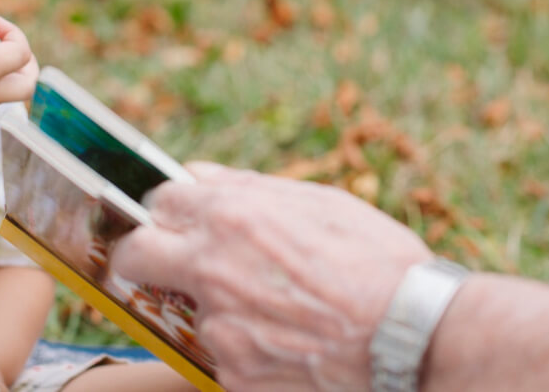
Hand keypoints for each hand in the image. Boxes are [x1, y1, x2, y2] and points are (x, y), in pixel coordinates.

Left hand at [110, 164, 432, 390]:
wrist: (411, 334)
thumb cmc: (376, 259)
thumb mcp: (319, 203)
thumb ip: (247, 189)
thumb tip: (198, 175)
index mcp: (232, 215)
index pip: (160, 201)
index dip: (169, 210)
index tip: (177, 220)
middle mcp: (212, 267)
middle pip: (137, 254)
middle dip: (142, 255)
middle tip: (165, 263)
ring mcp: (219, 325)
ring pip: (192, 309)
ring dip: (220, 307)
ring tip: (281, 309)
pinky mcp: (232, 372)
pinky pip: (225, 353)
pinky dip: (249, 346)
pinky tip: (291, 339)